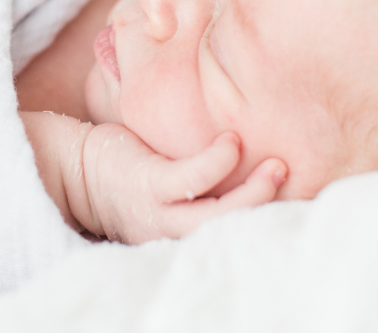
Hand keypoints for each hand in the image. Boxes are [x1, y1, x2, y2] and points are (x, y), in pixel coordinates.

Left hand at [79, 124, 285, 243]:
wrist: (76, 165)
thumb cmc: (134, 170)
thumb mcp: (174, 184)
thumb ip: (208, 179)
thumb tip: (256, 147)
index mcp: (184, 234)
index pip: (230, 235)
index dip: (265, 222)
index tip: (301, 199)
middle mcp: (173, 232)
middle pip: (230, 230)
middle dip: (266, 208)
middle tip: (293, 176)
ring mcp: (160, 212)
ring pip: (216, 215)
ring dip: (252, 194)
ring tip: (278, 166)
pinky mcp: (147, 185)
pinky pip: (191, 179)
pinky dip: (217, 161)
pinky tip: (231, 141)